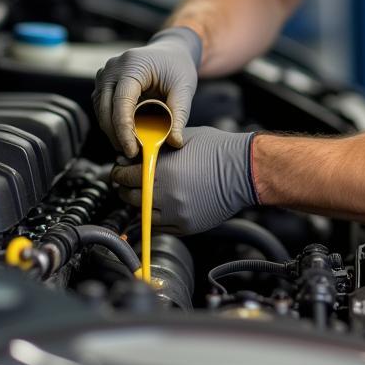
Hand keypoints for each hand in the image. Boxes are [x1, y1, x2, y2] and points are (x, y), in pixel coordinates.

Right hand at [93, 27, 201, 156]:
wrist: (170, 52)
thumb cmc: (177, 67)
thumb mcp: (184, 88)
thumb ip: (179, 115)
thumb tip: (175, 142)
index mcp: (132, 65)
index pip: (121, 102)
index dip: (124, 129)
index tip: (132, 150)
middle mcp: (113, 68)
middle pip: (106, 109)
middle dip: (117, 135)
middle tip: (133, 154)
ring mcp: (104, 74)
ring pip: (101, 111)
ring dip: (113, 132)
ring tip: (131, 147)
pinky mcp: (103, 82)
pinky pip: (102, 108)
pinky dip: (111, 123)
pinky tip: (125, 136)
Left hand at [111, 126, 259, 234]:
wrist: (245, 170)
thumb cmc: (218, 150)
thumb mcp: (183, 139)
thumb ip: (157, 147)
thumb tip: (135, 154)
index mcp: (164, 171)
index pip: (125, 176)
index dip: (119, 172)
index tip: (120, 169)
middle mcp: (167, 195)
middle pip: (130, 197)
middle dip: (126, 188)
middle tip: (128, 182)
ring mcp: (177, 214)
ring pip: (142, 214)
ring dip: (139, 204)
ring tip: (144, 194)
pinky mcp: (187, 226)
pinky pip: (160, 226)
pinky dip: (155, 217)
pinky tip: (160, 205)